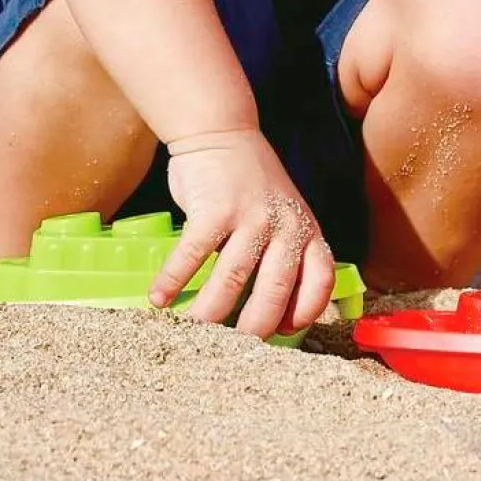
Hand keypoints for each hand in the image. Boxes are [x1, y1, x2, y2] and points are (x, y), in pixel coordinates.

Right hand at [148, 129, 334, 338]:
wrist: (221, 131)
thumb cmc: (251, 184)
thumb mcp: (286, 214)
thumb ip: (285, 254)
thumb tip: (272, 309)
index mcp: (307, 231)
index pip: (320, 281)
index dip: (305, 311)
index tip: (283, 330)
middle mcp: (285, 226)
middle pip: (275, 291)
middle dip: (254, 328)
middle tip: (234, 349)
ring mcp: (250, 217)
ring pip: (232, 280)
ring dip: (209, 312)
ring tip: (193, 333)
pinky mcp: (214, 209)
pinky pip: (193, 255)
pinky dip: (174, 281)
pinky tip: (159, 300)